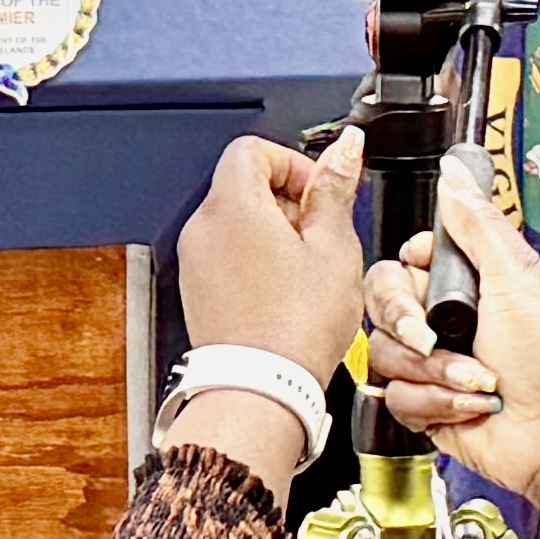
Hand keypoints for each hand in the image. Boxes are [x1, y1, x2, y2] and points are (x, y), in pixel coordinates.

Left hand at [173, 131, 369, 386]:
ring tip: (307, 269)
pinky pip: (225, 256)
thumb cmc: (296, 326)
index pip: (253, 149)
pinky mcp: (196, 291)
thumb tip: (344, 150)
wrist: (261, 389)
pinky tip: (285, 292)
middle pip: (243, 185)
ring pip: (235, 222)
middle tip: (321, 234)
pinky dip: (254, 261)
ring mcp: (195, 262)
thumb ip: (335, 188)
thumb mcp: (334, 248)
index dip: (293, 162)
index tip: (319, 191)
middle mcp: (203, 228)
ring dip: (272, 232)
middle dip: (287, 201)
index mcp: (234, 206)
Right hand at [370, 152, 539, 505]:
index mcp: (469, 286)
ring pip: (386, 356)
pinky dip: (437, 403)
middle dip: (411, 324)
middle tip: (435, 334)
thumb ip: (477, 222)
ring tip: (481, 377)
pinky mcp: (432, 410)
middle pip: (382, 308)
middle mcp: (449, 324)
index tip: (423, 277)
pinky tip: (474, 405)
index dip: (405, 276)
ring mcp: (439, 367)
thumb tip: (454, 174)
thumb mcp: (519, 274)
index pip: (401, 266)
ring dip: (436, 371)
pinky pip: (397, 399)